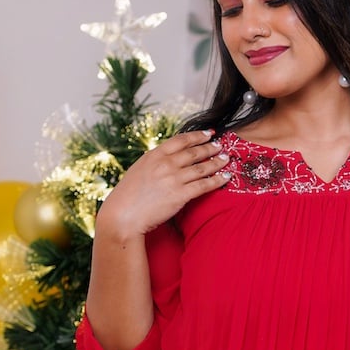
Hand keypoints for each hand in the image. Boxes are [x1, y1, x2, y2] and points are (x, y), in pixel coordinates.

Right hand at [96, 130, 230, 238]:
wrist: (123, 215)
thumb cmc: (127, 196)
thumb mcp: (139, 170)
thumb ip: (154, 162)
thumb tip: (168, 157)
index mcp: (154, 155)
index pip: (181, 140)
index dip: (197, 136)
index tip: (208, 133)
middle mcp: (165, 164)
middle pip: (194, 152)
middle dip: (210, 147)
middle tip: (220, 145)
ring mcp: (174, 179)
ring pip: (202, 167)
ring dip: (217, 162)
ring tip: (226, 159)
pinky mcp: (180, 195)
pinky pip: (204, 185)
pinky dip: (217, 180)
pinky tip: (225, 177)